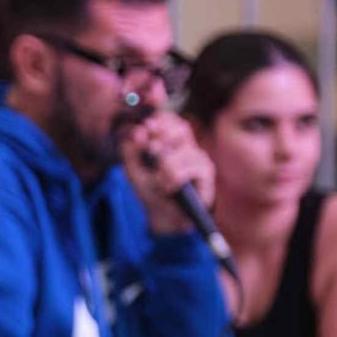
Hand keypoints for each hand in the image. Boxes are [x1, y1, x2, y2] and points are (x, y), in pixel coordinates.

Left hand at [120, 112, 213, 238]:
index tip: (146, 126)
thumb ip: (130, 150)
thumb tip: (139, 131)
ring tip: (159, 183)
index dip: (160, 119)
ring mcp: (199, 157)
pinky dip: (173, 180)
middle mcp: (187, 145)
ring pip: (180, 153)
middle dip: (163, 138)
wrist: (164, 216)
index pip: (169, 119)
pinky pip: (188, 169)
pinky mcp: (206, 172)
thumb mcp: (133, 169)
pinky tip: (169, 188)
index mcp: (170, 141)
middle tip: (152, 151)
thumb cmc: (150, 190)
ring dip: (164, 169)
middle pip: (181, 128)